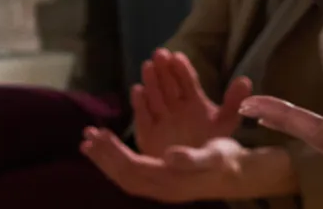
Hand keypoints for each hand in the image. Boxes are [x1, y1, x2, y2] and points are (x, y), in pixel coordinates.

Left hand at [81, 128, 285, 202]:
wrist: (236, 174)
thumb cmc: (224, 161)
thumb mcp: (212, 157)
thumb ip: (192, 159)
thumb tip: (169, 157)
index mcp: (170, 181)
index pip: (133, 168)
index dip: (114, 152)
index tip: (99, 134)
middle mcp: (161, 188)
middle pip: (124, 175)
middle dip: (103, 156)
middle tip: (86, 136)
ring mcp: (159, 187)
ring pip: (125, 177)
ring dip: (106, 159)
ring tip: (88, 142)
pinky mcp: (160, 181)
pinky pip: (132, 174)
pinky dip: (117, 161)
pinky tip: (109, 148)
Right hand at [129, 49, 249, 151]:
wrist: (198, 172)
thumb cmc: (211, 144)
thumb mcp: (225, 123)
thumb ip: (234, 103)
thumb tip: (246, 80)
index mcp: (193, 100)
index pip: (187, 81)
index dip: (183, 69)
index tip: (178, 57)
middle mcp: (175, 105)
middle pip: (168, 84)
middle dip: (164, 69)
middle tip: (160, 54)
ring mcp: (161, 116)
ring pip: (155, 95)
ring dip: (151, 81)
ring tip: (148, 66)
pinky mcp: (148, 130)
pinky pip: (143, 116)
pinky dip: (140, 103)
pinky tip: (138, 90)